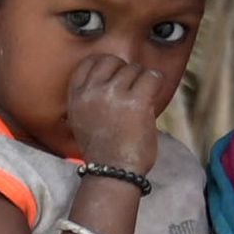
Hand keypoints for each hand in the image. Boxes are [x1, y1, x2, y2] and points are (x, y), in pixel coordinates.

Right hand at [57, 35, 177, 178]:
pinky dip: (156, 83)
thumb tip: (112, 78)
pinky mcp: (137, 100)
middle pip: (113, 61)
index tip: (115, 76)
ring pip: (134, 69)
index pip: (89, 62)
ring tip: (142, 101)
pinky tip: (154, 96)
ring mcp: (114, 94)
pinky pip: (152, 77)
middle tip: (132, 90)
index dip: (106, 65)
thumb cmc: (102, 151)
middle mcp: (92, 91)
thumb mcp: (82, 121)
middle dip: (124, 72)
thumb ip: (91, 98)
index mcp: (77, 96)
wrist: (113, 172)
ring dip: (141, 82)